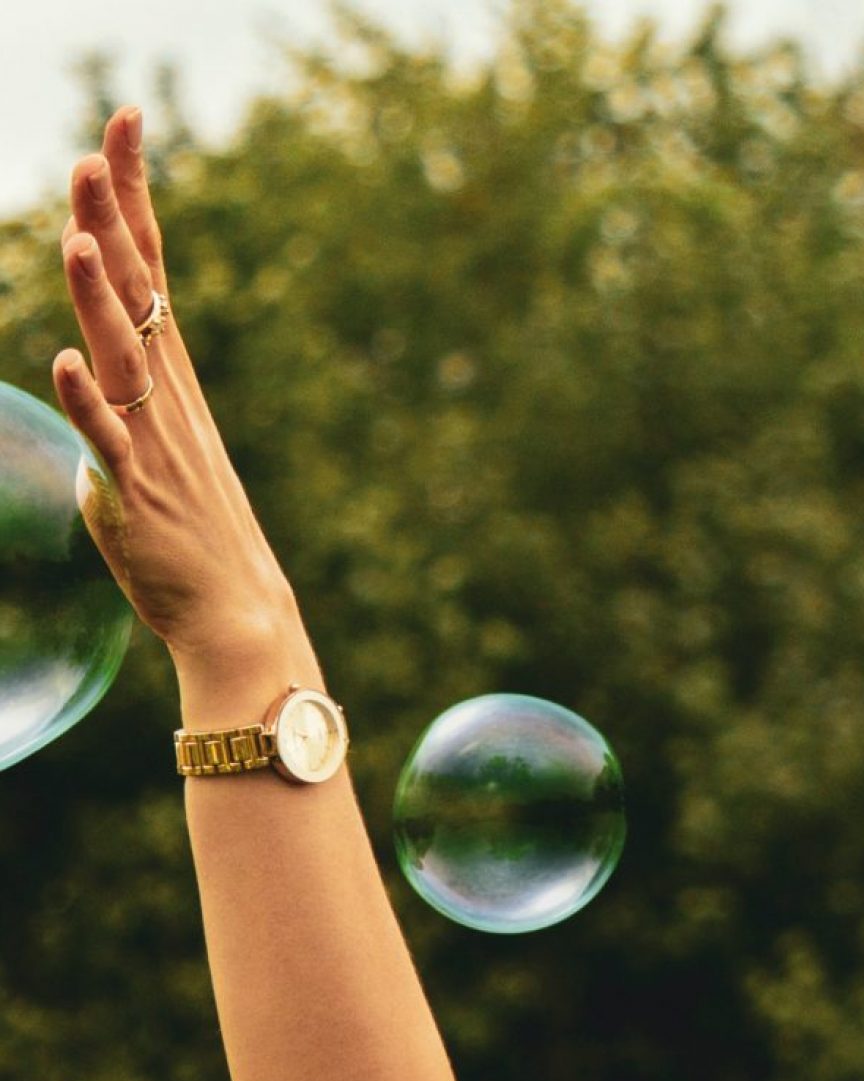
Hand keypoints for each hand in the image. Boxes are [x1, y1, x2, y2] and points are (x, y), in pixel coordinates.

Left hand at [52, 107, 300, 667]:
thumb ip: (116, 413)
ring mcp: (153, 443)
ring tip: (80, 239)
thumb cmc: (194, 540)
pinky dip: (89, 402)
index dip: (133, 194)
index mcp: (170, 379)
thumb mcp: (151, 455)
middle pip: (138, 293)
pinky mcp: (136, 495)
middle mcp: (166, 398)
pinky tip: (67, 362)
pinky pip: (110, 441)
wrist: (237, 615)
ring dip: (100, 298)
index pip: (151, 266)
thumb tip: (88, 395)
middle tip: (94, 152)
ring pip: (123, 356)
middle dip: (114, 221)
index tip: (124, 122)